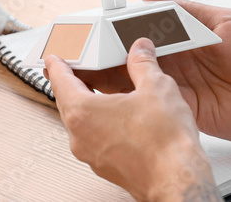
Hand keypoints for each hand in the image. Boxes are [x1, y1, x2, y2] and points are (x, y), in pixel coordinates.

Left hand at [44, 39, 219, 201]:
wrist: (176, 179)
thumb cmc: (164, 141)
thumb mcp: (156, 87)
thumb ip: (144, 64)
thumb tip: (140, 50)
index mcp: (83, 112)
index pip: (60, 81)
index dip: (57, 65)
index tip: (54, 58)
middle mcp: (80, 136)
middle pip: (68, 102)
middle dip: (73, 84)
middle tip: (79, 69)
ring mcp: (91, 155)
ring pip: (82, 123)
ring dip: (89, 105)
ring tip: (105, 91)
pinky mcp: (106, 167)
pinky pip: (96, 138)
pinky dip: (102, 124)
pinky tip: (122, 118)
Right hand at [73, 0, 230, 147]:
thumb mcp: (223, 19)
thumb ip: (186, 11)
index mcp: (185, 39)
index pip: (145, 34)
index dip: (122, 32)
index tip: (99, 27)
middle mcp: (179, 63)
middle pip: (135, 58)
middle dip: (109, 54)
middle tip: (83, 49)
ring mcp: (179, 87)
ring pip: (137, 81)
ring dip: (113, 77)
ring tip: (87, 69)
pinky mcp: (183, 110)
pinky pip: (152, 103)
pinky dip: (132, 99)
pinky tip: (113, 93)